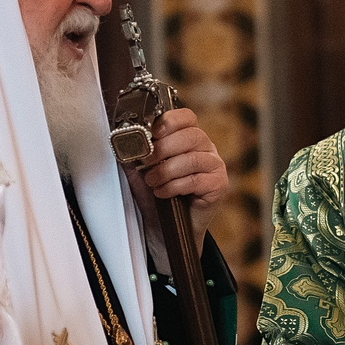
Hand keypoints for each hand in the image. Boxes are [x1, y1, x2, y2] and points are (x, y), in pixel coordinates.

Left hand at [142, 107, 227, 234]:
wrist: (172, 226)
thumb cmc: (160, 193)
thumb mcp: (146, 169)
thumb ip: (141, 153)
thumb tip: (126, 141)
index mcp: (190, 137)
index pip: (186, 117)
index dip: (169, 121)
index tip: (151, 133)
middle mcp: (207, 148)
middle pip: (191, 136)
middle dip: (164, 148)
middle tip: (146, 162)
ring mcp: (215, 165)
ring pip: (193, 159)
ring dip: (166, 170)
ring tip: (152, 181)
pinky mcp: (219, 185)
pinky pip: (196, 180)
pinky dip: (174, 186)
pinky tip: (162, 193)